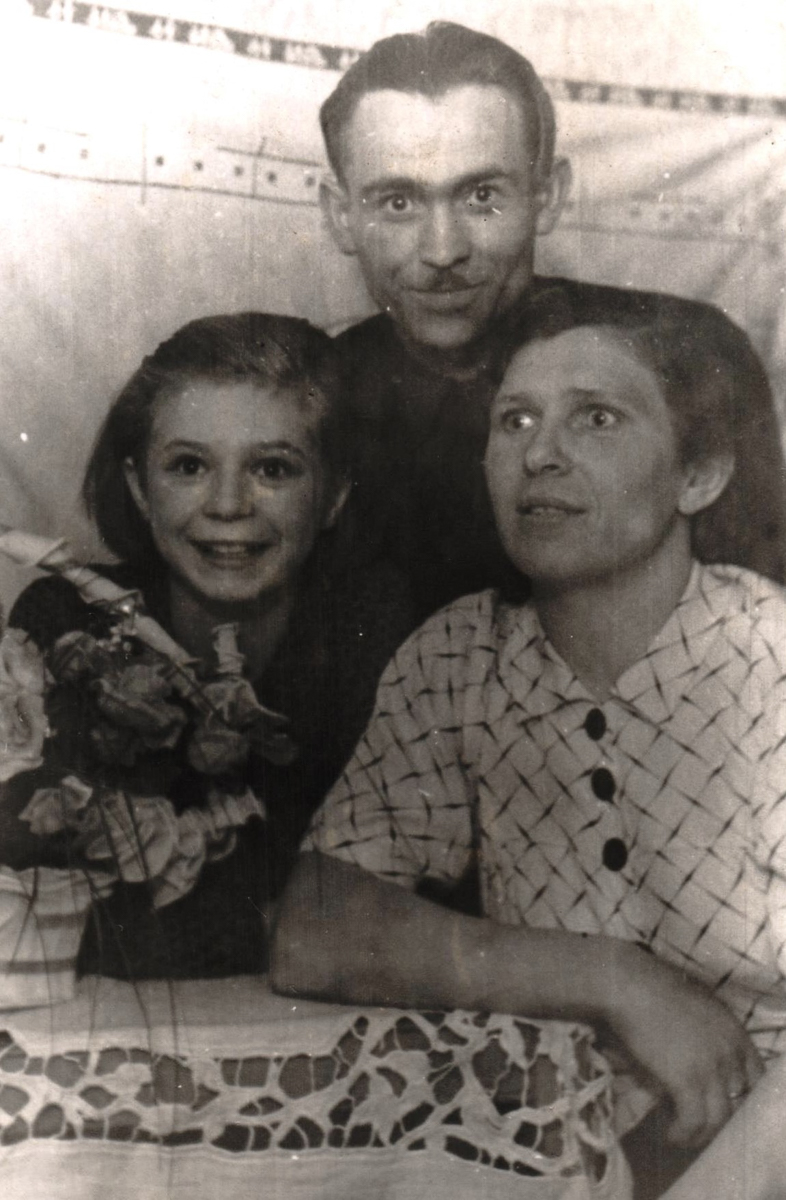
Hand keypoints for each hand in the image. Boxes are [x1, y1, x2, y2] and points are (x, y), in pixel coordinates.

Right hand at [608, 944, 763, 1148]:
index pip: (758, 1078)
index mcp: (734, 1031)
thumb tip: (700, 1062)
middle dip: (720, 1118)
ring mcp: (711, 1068)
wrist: (630, 986)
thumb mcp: (694, 1008)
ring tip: (683, 1136)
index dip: (743, 1097)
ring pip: (718, 1120)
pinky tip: (670, 1134)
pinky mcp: (687, 1081)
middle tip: (698, 1124)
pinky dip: (682, 1133)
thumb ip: (707, 1036)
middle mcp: (730, 1052)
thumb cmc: (653, 990)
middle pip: (739, 1102)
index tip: (724, 1105)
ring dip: (700, 1134)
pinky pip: (694, 1122)